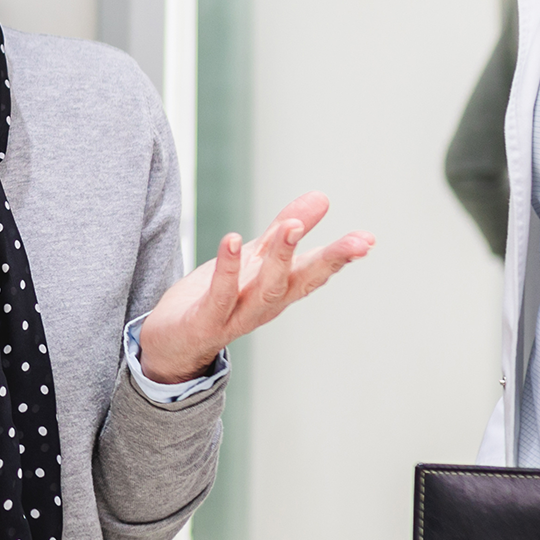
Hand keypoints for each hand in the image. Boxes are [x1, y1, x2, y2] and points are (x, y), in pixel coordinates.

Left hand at [137, 191, 373, 382]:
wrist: (172, 342)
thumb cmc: (218, 298)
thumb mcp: (255, 259)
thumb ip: (284, 232)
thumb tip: (322, 197)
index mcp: (279, 290)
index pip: (315, 271)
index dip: (341, 256)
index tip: (367, 240)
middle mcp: (264, 306)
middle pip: (300, 282)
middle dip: (328, 261)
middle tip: (355, 242)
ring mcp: (236, 316)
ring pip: (266, 290)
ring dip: (281, 260)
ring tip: (290, 227)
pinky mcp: (206, 321)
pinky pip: (220, 295)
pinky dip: (228, 269)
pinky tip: (233, 240)